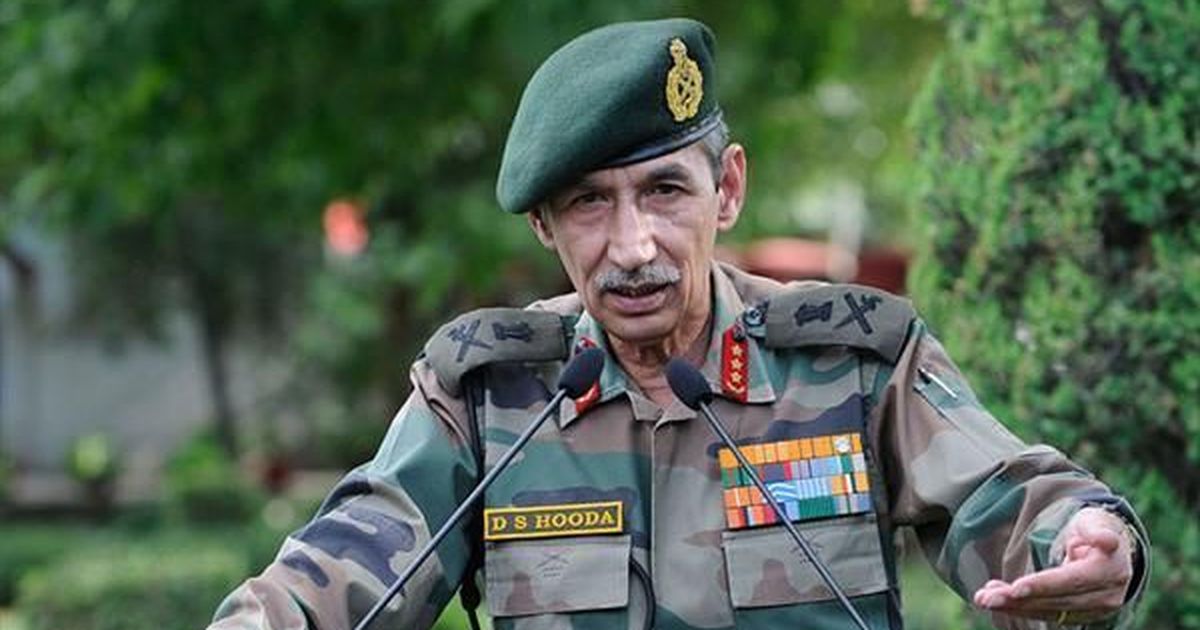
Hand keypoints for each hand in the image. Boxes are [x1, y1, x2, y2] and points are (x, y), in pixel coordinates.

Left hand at [973, 507, 1134, 624]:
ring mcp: (1092, 610)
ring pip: (1048, 610)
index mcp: (1110, 571)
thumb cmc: (1095, 529)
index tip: (1016, 588)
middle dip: (1019, 600)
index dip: (1044, 585)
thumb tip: (1107, 541)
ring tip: (983, 598)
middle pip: (1056, 600)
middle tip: (986, 598)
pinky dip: (1019, 607)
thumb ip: (1098, 531)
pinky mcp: (1078, 614)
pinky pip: (1045, 612)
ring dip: (1014, 606)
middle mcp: (1104, 596)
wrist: (1110, 550)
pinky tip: (996, 599)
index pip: (1072, 581)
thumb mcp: (1096, 521)